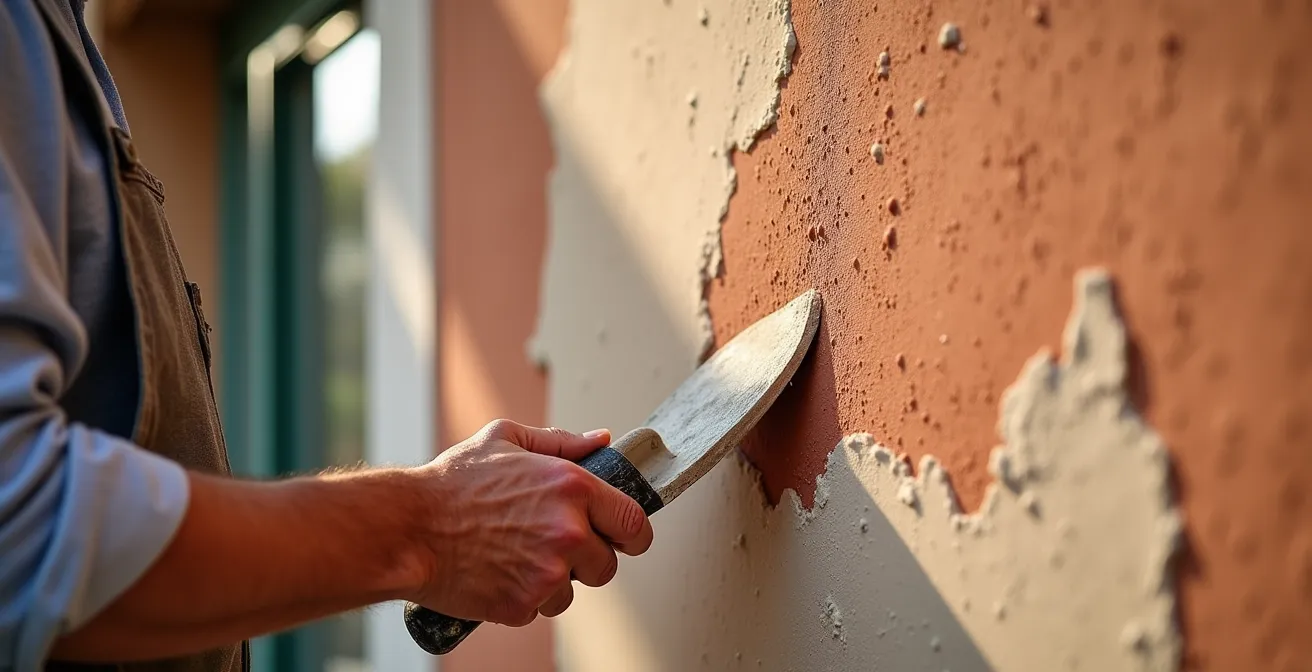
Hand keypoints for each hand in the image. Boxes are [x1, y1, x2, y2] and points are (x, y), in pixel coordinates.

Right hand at [409, 419, 654, 625]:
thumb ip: (561, 442)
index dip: (632, 535)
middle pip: (607, 565)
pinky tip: (497, 572)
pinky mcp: (523, 604)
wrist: (408, 528)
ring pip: (572, 592)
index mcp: (572, 487)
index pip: (634, 523)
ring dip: (551, 582)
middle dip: (586, 560)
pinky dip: (522, 598)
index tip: (623, 538)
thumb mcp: (506, 440)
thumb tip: (601, 440)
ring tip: (514, 556)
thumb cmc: (452, 483)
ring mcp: (547, 572)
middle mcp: (568, 531)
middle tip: (551, 546)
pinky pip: (539, 609)